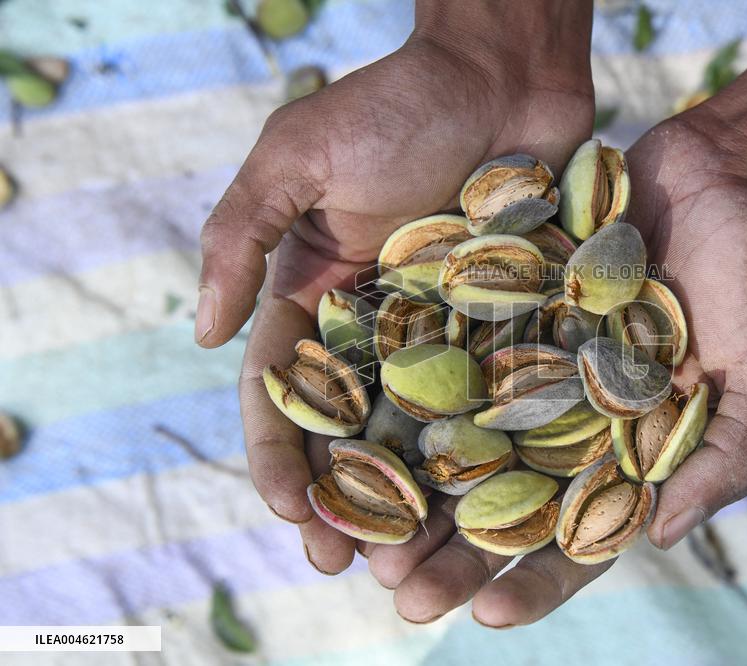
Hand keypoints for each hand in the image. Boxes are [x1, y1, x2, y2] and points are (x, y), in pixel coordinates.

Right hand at [195, 15, 593, 575]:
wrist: (503, 75)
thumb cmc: (397, 105)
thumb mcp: (298, 156)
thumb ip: (240, 237)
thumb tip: (201, 335)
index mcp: (314, 292)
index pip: (285, 390)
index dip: (280, 453)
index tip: (289, 508)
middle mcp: (375, 324)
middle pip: (352, 428)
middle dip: (342, 497)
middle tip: (346, 564)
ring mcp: (443, 330)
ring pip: (420, 430)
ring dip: (412, 497)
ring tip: (415, 560)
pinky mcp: (506, 326)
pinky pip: (493, 398)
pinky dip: (486, 451)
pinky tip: (489, 505)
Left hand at [353, 116, 746, 627]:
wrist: (724, 171)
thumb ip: (725, 457)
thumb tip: (661, 538)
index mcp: (632, 449)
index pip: (584, 533)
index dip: (540, 580)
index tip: (489, 616)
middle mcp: (572, 418)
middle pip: (507, 501)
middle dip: (456, 552)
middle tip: (400, 594)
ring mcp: (532, 365)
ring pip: (463, 439)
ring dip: (416, 489)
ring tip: (362, 537)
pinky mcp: (504, 308)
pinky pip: (449, 352)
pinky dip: (406, 389)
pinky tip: (358, 424)